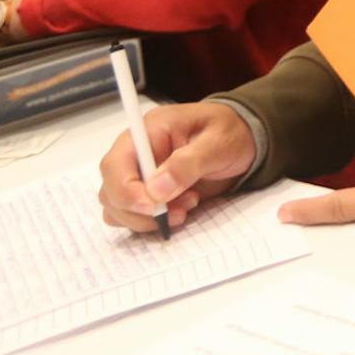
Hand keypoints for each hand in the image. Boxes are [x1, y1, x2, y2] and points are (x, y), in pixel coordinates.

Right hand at [98, 102, 255, 233]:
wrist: (243, 141)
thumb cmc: (230, 133)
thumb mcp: (218, 142)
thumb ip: (188, 163)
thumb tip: (155, 190)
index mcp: (148, 132)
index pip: (115, 164)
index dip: (125, 190)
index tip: (153, 206)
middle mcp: (135, 155)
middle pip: (111, 192)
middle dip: (141, 211)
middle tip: (181, 210)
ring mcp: (139, 176)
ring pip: (118, 209)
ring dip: (148, 219)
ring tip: (189, 204)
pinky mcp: (148, 195)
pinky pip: (134, 217)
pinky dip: (153, 223)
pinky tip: (182, 210)